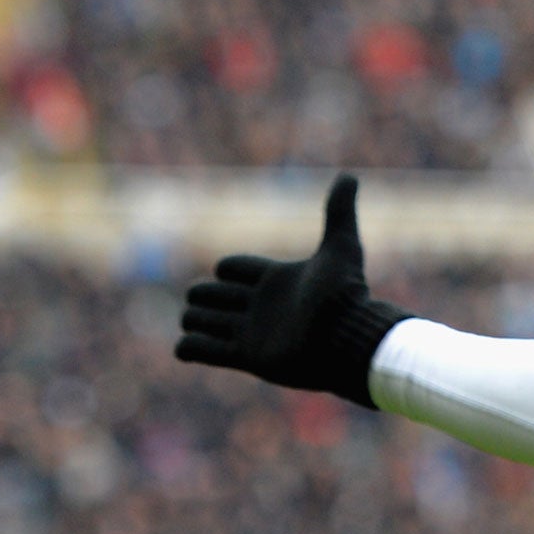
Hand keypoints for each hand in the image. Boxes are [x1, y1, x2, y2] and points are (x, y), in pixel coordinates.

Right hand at [175, 174, 410, 407]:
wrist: (347, 341)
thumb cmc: (343, 296)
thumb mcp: (341, 248)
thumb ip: (339, 212)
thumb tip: (349, 175)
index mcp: (276, 280)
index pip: (236, 269)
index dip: (228, 268)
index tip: (226, 270)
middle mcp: (262, 306)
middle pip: (216, 296)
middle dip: (202, 295)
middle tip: (200, 298)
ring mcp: (253, 333)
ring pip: (207, 322)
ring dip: (194, 320)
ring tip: (191, 322)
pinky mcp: (248, 358)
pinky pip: (208, 352)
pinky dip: (190, 350)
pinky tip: (183, 348)